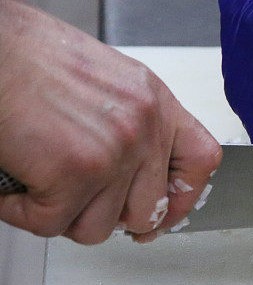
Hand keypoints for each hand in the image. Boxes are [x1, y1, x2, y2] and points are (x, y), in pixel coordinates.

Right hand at [0, 0, 221, 243]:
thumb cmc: (30, 56)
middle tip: (78, 201)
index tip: (164, 212)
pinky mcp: (74, 173)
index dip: (184, 197)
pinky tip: (14, 185)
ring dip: (62, 214)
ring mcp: (113, 152)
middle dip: (110, 216)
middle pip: (150, 210)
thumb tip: (135, 176)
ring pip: (99, 227)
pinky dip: (22, 211)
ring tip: (38, 181)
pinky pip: (51, 224)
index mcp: (155, 102)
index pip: (202, 161)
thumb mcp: (108, 82)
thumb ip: (132, 124)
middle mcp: (144, 127)